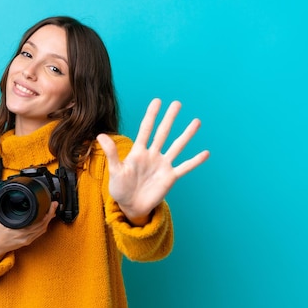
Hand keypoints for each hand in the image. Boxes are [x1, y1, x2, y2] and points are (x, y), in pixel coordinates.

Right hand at [0, 202, 58, 260]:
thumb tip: (2, 196)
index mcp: (19, 229)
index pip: (38, 220)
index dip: (47, 212)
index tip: (50, 204)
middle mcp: (25, 235)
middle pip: (44, 224)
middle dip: (51, 214)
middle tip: (54, 205)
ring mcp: (27, 239)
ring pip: (43, 229)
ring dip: (49, 220)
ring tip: (52, 211)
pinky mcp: (27, 241)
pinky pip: (39, 233)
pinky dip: (44, 226)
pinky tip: (46, 221)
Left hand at [96, 98, 209, 225]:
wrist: (130, 206)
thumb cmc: (120, 188)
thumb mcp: (115, 170)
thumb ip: (111, 153)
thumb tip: (101, 135)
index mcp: (138, 152)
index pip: (146, 129)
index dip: (151, 115)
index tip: (157, 101)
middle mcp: (152, 155)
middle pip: (163, 133)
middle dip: (170, 118)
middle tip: (177, 103)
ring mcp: (163, 165)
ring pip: (177, 146)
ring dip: (187, 135)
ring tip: (196, 122)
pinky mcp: (170, 178)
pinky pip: (185, 167)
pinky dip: (195, 161)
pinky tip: (206, 153)